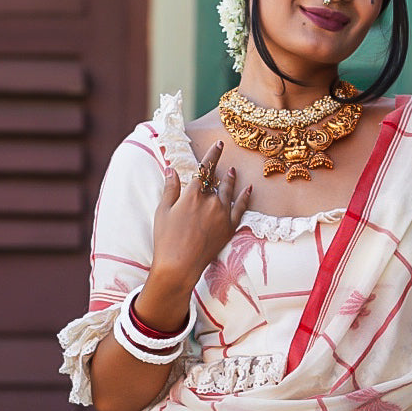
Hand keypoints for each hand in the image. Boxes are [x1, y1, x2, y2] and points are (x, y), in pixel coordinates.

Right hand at [138, 141, 252, 330]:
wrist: (179, 266)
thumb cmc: (166, 239)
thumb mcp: (163, 211)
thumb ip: (170, 189)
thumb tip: (171, 169)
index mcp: (192, 195)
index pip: (205, 169)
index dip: (213, 155)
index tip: (220, 144)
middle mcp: (210, 201)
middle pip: (217, 180)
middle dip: (219, 169)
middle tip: (224, 158)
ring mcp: (222, 215)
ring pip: (229, 192)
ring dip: (231, 180)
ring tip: (233, 172)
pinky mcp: (229, 228)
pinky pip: (241, 209)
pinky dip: (245, 198)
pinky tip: (249, 190)